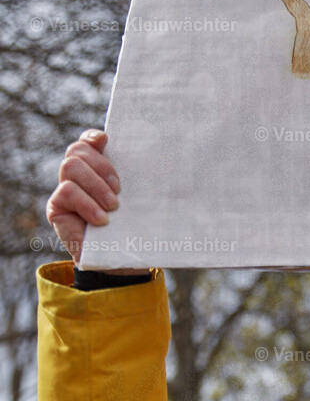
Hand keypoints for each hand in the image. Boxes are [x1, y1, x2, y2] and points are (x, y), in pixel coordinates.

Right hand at [45, 130, 144, 271]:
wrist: (122, 263)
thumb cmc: (135, 230)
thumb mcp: (140, 204)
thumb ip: (139, 183)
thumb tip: (161, 162)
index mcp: (97, 171)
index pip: (87, 143)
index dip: (93, 137)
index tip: (106, 141)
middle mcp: (78, 177)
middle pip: (78, 151)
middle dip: (101, 166)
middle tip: (120, 189)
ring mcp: (65, 191)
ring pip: (70, 166)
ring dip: (95, 184)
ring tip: (113, 206)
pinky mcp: (57, 208)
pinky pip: (66, 191)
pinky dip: (86, 203)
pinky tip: (102, 220)